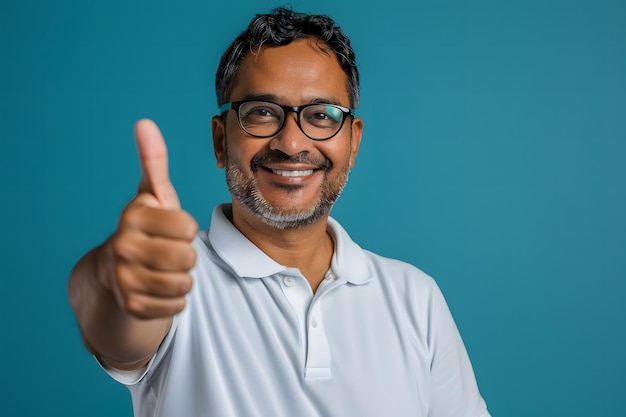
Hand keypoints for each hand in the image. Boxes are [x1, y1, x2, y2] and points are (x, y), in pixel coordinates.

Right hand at [103, 119, 197, 319]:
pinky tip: (158, 288)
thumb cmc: (147, 227)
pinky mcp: (130, 306)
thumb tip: (144, 122)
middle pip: (188, 257)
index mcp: (132, 215)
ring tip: (164, 269)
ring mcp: (123, 279)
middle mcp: (122, 246)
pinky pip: (177, 305)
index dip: (186, 228)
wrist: (116, 272)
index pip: (188, 226)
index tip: (170, 228)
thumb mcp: (153, 195)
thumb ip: (154, 161)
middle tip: (168, 251)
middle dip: (187, 255)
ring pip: (185, 283)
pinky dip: (175, 299)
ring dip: (183, 278)